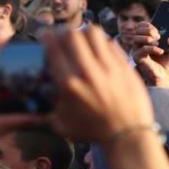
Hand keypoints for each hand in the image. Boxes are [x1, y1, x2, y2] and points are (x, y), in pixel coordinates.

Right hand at [44, 26, 155, 144]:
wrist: (127, 136)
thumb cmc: (94, 132)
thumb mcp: (62, 125)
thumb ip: (48, 110)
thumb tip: (40, 98)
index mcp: (69, 84)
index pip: (54, 49)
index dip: (46, 37)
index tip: (45, 36)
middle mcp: (87, 71)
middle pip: (72, 34)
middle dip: (65, 33)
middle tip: (65, 38)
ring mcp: (108, 66)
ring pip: (93, 32)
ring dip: (85, 34)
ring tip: (84, 42)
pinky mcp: (124, 66)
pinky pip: (111, 43)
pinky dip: (103, 44)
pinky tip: (101, 52)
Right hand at [130, 22, 168, 88]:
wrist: (165, 75)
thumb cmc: (168, 60)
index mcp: (146, 37)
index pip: (141, 25)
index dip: (148, 25)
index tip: (157, 30)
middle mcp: (139, 43)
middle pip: (137, 30)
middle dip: (148, 30)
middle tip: (158, 36)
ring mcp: (136, 50)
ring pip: (136, 38)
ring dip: (148, 38)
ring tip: (158, 43)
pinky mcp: (137, 58)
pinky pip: (141, 50)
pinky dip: (152, 49)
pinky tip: (160, 51)